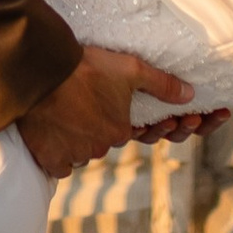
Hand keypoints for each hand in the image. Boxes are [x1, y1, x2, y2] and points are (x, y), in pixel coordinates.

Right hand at [20, 43, 198, 177]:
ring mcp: (73, 155)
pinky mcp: (49, 157)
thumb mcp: (131, 69)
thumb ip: (162, 84)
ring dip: (74, 140)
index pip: (120, 130)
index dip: (111, 114)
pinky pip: (58, 164)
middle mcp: (99, 148)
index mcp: (120, 131)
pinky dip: (56, 153)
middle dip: (92, 128)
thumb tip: (190, 95)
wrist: (43, 72)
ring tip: (63, 112)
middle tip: (80, 103)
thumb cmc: (88, 68)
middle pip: (99, 142)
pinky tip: (52, 134)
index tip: (97, 98)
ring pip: (78, 153)